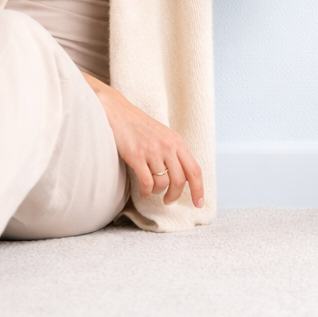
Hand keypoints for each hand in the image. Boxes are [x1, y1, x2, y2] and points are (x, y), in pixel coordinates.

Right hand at [84, 74, 203, 207]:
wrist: (118, 113)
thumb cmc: (141, 127)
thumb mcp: (164, 136)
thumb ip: (175, 153)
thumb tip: (184, 177)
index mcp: (178, 142)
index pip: (194, 170)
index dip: (199, 189)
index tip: (199, 204)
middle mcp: (168, 146)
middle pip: (180, 181)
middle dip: (175, 195)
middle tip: (168, 200)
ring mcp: (152, 151)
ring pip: (162, 183)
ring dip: (158, 192)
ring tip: (152, 189)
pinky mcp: (135, 156)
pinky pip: (146, 182)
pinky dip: (146, 191)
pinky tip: (143, 190)